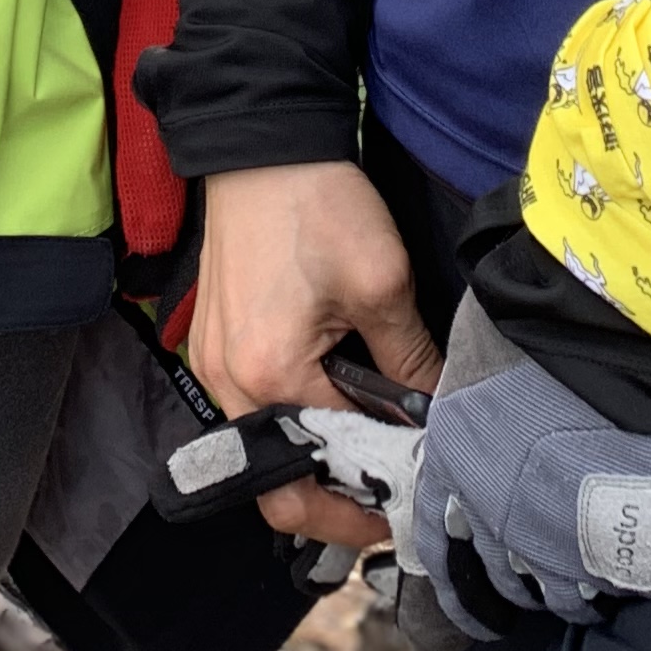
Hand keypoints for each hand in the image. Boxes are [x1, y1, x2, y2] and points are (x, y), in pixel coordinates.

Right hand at [188, 161, 440, 548]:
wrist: (261, 143)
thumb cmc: (316, 203)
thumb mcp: (383, 281)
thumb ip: (411, 361)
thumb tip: (438, 416)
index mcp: (271, 374)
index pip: (329, 467)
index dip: (376, 491)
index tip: (413, 504)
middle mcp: (228, 385)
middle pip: (277, 489)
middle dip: (334, 507)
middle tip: (387, 505)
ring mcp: (212, 367)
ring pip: (262, 452)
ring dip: (312, 467)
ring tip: (368, 459)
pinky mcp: (212, 346)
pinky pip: (249, 414)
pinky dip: (291, 428)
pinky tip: (333, 413)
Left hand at [412, 290, 650, 637]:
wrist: (602, 332)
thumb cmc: (534, 328)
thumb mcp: (478, 362)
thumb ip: (476, 409)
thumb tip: (489, 417)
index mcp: (451, 466)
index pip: (437, 541)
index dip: (451, 568)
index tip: (464, 585)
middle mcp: (491, 513)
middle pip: (496, 576)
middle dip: (514, 586)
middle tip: (534, 587)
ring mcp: (552, 538)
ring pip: (556, 593)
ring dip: (570, 593)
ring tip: (586, 592)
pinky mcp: (610, 546)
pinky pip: (613, 583)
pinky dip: (620, 582)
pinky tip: (628, 574)